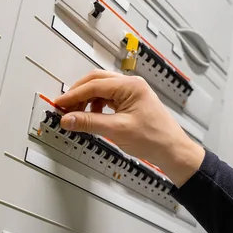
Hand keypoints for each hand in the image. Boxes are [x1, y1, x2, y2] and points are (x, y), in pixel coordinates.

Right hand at [54, 70, 204, 186]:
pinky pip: (108, 99)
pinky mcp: (131, 103)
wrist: (173, 151)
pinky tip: (92, 118)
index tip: (59, 104)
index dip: (73, 95)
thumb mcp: (117, 130)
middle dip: (78, 94)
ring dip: (86, 101)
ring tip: (77, 116)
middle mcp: (131, 85)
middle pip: (96, 82)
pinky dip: (96, 107)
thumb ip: (90, 123)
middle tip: (64, 109)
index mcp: (130, 86)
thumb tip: (68, 119)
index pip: (94, 85)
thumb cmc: (155, 139)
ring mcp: (132, 93)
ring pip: (101, 90)